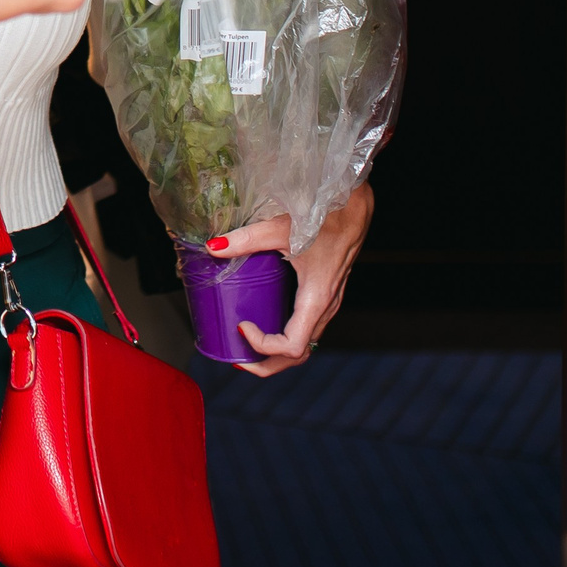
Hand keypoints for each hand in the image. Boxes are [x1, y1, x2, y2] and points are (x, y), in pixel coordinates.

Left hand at [209, 182, 373, 375]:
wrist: (354, 203)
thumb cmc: (325, 215)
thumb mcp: (280, 228)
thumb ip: (246, 239)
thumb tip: (212, 247)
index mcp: (316, 298)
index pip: (291, 346)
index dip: (264, 346)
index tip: (242, 326)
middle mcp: (325, 306)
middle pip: (299, 354)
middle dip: (267, 363)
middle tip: (237, 359)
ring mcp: (328, 301)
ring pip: (305, 342)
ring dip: (276, 351)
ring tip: (246, 344)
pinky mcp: (326, 292)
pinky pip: (307, 325)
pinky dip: (285, 334)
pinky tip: (265, 319)